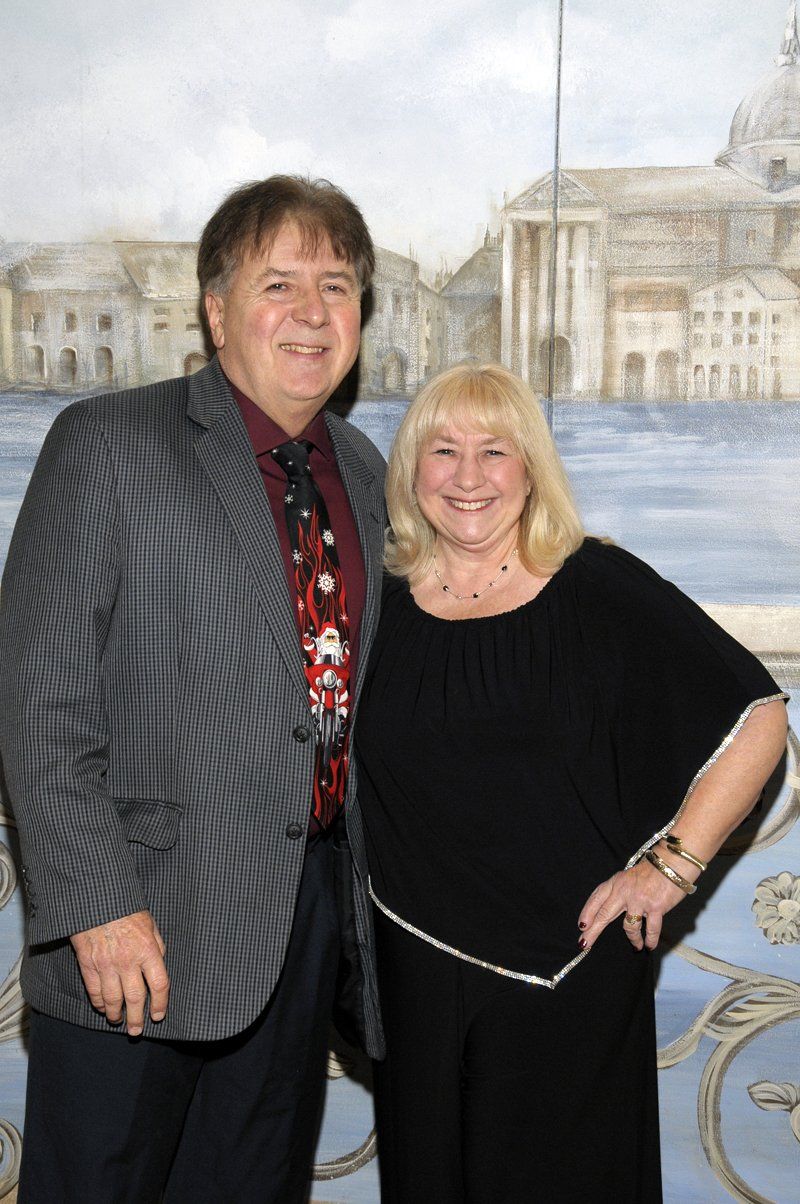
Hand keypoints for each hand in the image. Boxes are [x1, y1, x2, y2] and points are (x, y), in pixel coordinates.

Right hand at [70, 910, 169, 1035]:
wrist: (96, 900)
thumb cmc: (126, 909)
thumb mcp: (150, 923)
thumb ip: (156, 945)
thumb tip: (160, 962)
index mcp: (148, 949)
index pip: (159, 984)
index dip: (160, 1003)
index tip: (158, 1015)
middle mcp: (128, 960)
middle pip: (135, 998)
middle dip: (137, 1018)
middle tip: (136, 1030)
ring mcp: (106, 964)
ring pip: (112, 999)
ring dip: (116, 1014)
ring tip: (119, 1021)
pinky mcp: (88, 964)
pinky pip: (94, 990)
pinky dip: (98, 1002)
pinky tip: (102, 1007)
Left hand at [577, 859, 689, 952]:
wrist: (672, 862)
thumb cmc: (652, 871)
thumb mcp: (628, 876)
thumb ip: (618, 891)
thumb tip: (609, 908)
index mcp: (616, 882)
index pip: (596, 898)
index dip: (587, 912)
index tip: (581, 925)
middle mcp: (624, 891)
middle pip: (604, 914)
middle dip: (593, 931)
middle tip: (584, 944)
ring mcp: (640, 900)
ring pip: (628, 926)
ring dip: (632, 939)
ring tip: (636, 947)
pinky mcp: (656, 907)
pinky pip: (650, 929)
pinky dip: (649, 940)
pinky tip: (649, 946)